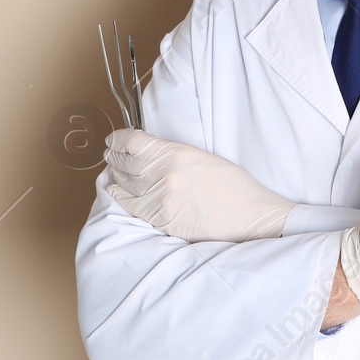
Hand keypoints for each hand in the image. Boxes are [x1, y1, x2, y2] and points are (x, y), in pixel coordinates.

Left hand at [104, 129, 294, 241]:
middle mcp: (163, 175)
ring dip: (115, 175)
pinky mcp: (160, 219)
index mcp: (175, 153)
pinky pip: (129, 205)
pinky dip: (119, 196)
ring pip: (123, 184)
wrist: (248, 216)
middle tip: (110, 154)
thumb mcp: (201, 156)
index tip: (113, 139)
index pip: (132, 141)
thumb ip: (172, 154)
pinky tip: (115, 190)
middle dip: (114, 156)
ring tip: (113, 170)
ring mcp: (159, 199)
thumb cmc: (233, 185)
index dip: (118, 139)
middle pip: (124, 162)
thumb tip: (148, 153)